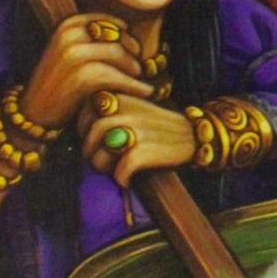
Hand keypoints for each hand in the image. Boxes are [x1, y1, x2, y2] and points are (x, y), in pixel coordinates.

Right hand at [18, 14, 151, 130]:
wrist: (33, 114)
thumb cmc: (58, 84)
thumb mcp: (70, 53)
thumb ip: (93, 41)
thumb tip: (131, 35)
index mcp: (68, 25)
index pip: (112, 23)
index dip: (127, 38)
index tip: (134, 52)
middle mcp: (70, 35)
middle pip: (119, 38)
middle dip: (134, 54)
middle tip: (140, 69)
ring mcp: (74, 55)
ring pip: (121, 55)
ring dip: (135, 70)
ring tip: (140, 82)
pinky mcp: (82, 77)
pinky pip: (118, 77)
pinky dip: (135, 85)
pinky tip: (145, 92)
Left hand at [81, 97, 199, 187]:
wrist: (194, 135)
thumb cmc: (158, 127)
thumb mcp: (133, 107)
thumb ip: (107, 113)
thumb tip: (82, 135)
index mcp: (117, 97)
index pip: (83, 116)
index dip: (85, 132)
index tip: (98, 141)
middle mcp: (122, 110)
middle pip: (88, 138)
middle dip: (92, 154)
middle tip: (105, 161)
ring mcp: (132, 130)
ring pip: (98, 156)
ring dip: (105, 169)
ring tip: (116, 171)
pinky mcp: (142, 151)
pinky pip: (119, 172)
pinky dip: (122, 180)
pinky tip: (129, 180)